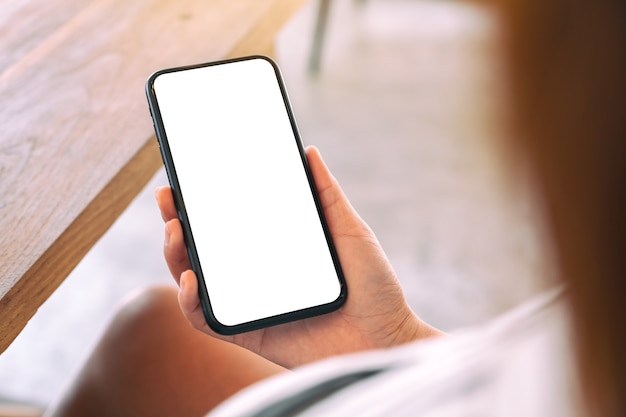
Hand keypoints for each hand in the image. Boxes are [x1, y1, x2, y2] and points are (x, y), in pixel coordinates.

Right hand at [156, 146, 441, 367]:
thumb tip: (308, 152)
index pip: (228, 223)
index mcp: (273, 249)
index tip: (184, 177)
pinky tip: (192, 279)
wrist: (387, 338)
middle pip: (203, 249)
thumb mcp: (350, 231)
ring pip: (195, 280)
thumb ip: (327, 195)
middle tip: (168, 197)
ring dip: (175, 255)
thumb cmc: (373, 287)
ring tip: (174, 231)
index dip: (201, 203)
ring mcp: (249, 304)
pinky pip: (207, 320)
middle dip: (176, 222)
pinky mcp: (248, 333)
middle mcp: (255, 275)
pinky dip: (189, 302)